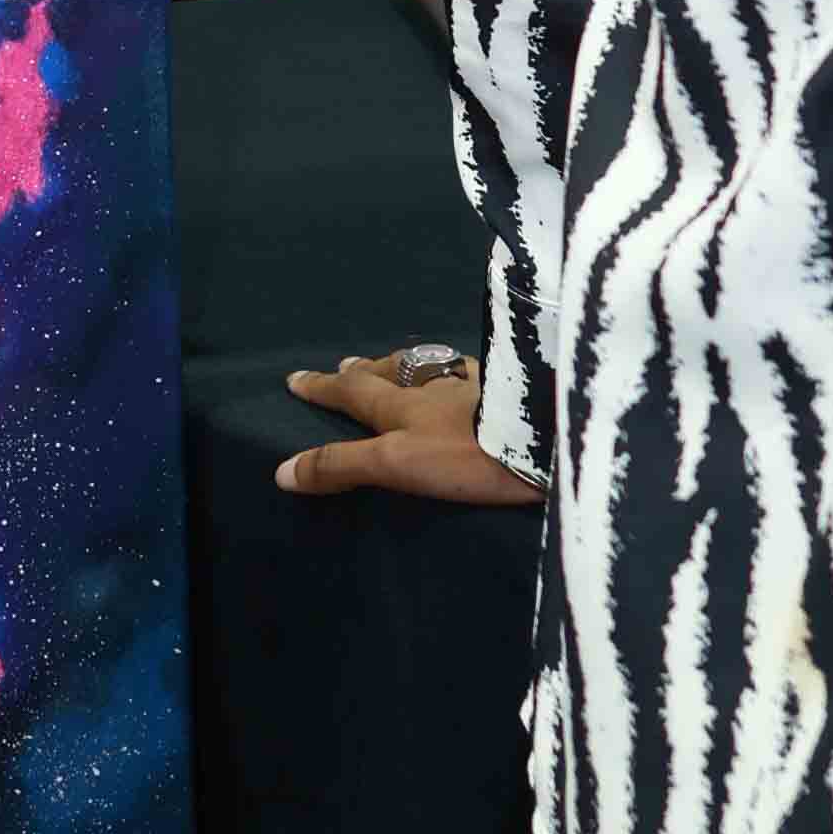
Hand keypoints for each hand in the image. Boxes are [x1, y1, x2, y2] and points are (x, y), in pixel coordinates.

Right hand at [277, 347, 545, 508]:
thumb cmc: (471, 454)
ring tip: (403, 364)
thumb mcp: (398, 464)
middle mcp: (437, 385)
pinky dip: (462, 372)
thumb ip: (343, 466)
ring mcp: (479, 383)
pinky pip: (477, 373)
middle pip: (392, 371)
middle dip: (364, 369)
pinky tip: (474, 375)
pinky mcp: (515, 389)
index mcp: (404, 404)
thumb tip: (282, 471)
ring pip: (435, 367)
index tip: (295, 379)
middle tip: (347, 362)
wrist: (550, 439)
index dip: (323, 388)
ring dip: (412, 366)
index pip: (352, 393)